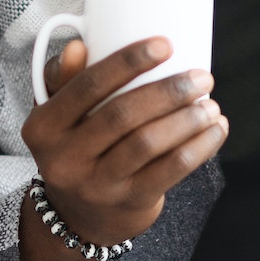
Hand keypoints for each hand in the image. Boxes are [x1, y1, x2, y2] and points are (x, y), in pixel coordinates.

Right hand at [19, 37, 227, 245]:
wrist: (80, 216)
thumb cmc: (77, 146)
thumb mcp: (59, 115)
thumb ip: (66, 78)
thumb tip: (79, 45)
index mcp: (43, 126)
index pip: (87, 86)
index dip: (128, 61)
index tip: (165, 44)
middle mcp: (63, 158)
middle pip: (122, 115)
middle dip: (168, 91)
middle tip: (202, 78)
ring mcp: (95, 185)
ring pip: (148, 143)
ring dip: (187, 119)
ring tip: (211, 104)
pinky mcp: (127, 202)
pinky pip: (169, 171)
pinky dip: (198, 147)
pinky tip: (216, 129)